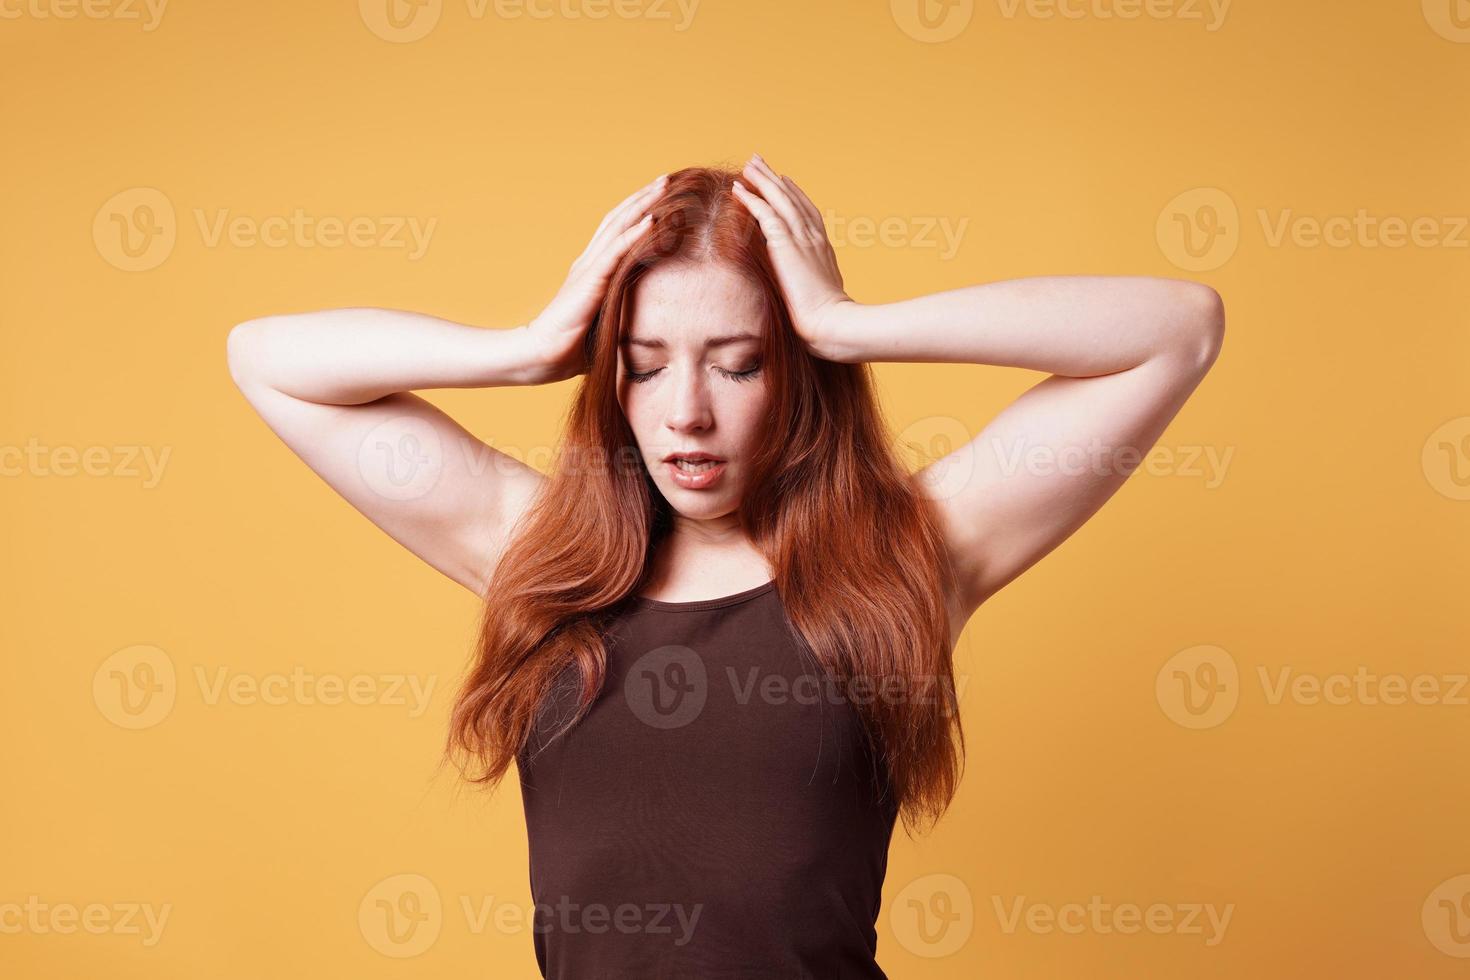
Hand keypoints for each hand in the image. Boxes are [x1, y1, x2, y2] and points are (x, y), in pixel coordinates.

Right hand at [523, 172, 666, 382]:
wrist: (540, 357)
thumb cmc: (569, 349)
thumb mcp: (603, 327)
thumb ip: (621, 317)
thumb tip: (646, 329)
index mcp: (590, 272)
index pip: (616, 233)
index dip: (636, 213)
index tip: (660, 199)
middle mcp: (588, 263)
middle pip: (618, 220)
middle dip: (643, 198)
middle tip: (666, 179)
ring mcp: (588, 269)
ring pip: (619, 226)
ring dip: (643, 204)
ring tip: (664, 186)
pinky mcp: (590, 281)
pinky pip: (617, 251)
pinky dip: (635, 233)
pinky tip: (653, 219)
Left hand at [730, 153, 852, 356]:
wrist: (831, 323)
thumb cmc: (826, 321)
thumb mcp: (820, 296)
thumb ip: (810, 285)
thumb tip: (800, 291)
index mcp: (823, 247)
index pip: (808, 212)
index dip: (794, 194)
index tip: (783, 180)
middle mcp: (814, 237)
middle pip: (792, 198)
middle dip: (774, 178)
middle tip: (759, 161)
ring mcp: (802, 238)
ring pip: (779, 199)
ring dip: (762, 180)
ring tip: (748, 165)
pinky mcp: (786, 243)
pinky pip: (765, 213)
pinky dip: (751, 198)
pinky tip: (738, 188)